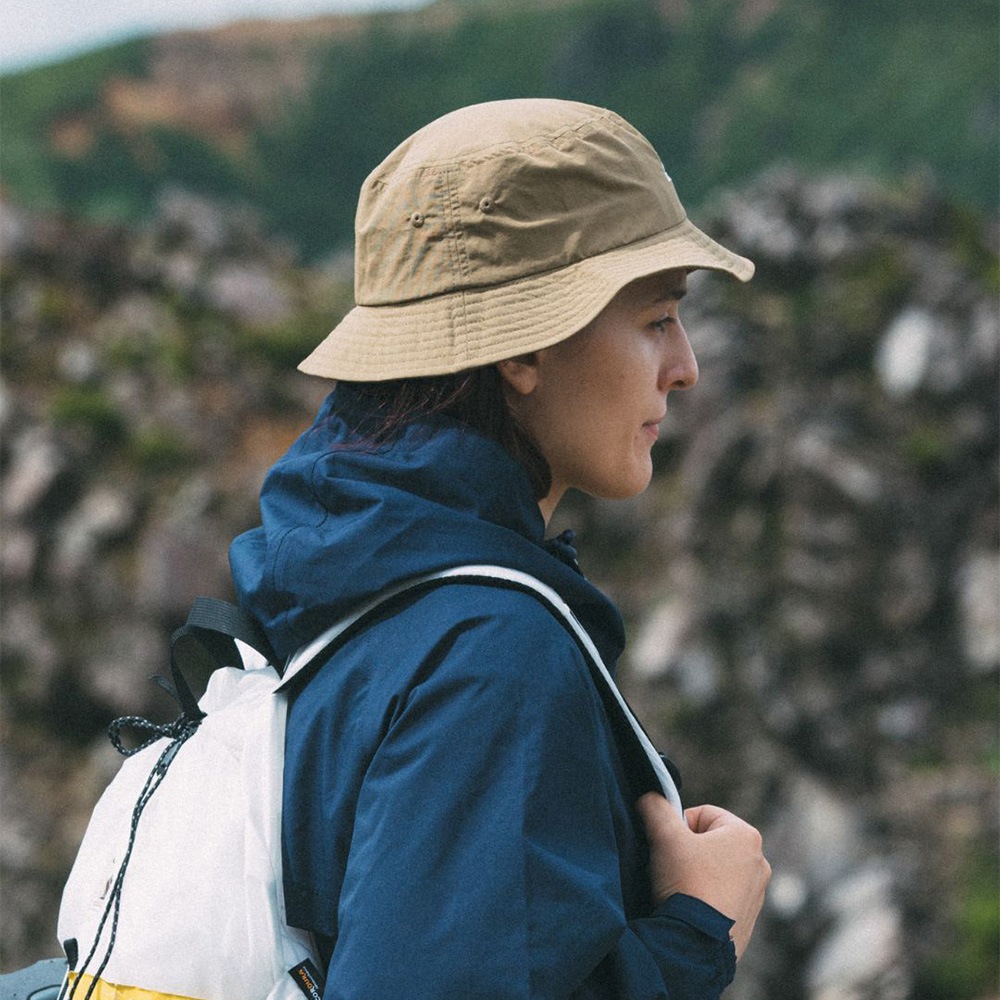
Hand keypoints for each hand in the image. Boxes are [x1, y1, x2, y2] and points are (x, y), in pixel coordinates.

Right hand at [637, 793, 770, 958]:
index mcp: (746, 836)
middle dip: (688, 851)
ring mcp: (757, 894)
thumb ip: (656, 807)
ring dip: (696, 874)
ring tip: (680, 891)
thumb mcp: (664, 836)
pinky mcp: (749, 919)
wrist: (696, 945)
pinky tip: (691, 908)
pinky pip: (721, 897)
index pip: (702, 814)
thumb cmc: (686, 884)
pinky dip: (705, 898)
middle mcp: (759, 862)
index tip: (669, 847)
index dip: (678, 827)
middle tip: (671, 868)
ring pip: (715, 869)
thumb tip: (650, 798)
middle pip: (709, 842)